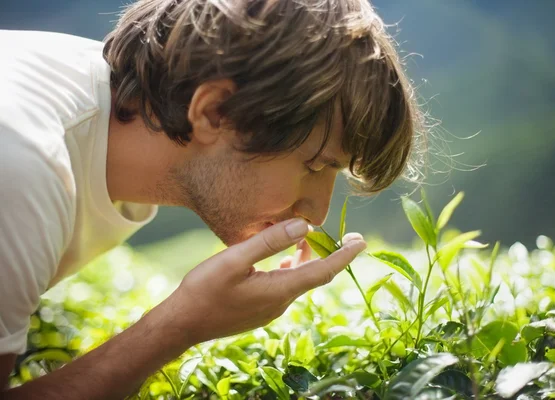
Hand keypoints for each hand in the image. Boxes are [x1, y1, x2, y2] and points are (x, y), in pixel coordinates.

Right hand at [166, 219, 366, 344]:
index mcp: (280, 290)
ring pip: (299, 280)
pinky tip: (282, 259)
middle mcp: (281, 302)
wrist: (182, 324)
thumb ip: (269, 241)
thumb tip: (304, 225)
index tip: (361, 241)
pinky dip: (291, 268)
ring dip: (306, 259)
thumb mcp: (235, 259)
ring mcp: (271, 309)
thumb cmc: (204, 290)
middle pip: (314, 274)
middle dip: (327, 252)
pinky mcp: (261, 309)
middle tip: (336, 232)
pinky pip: (286, 286)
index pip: (324, 271)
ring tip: (305, 237)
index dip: (345, 255)